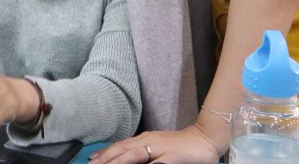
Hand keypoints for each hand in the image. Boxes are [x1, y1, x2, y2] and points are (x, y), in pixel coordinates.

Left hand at [90, 126, 219, 163]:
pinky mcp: (172, 156)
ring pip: (134, 156)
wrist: (206, 137)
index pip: (120, 146)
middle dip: (106, 159)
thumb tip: (127, 160)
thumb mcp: (159, 149)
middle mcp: (149, 141)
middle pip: (122, 150)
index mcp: (145, 139)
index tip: (92, 160)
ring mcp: (160, 148)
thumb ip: (144, 155)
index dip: (105, 154)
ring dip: (118, 162)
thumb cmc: (181, 146)